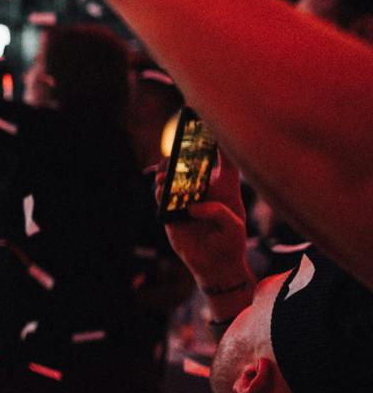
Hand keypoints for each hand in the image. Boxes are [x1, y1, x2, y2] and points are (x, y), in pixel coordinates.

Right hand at [165, 154, 252, 310]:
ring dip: (168, 170)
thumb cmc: (230, 244)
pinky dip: (159, 190)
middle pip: (194, 163)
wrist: (214, 266)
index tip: (212, 126)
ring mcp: (187, 199)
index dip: (221, 143)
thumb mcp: (233, 229)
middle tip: (177, 144)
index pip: (226, 161)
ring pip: (174, 177)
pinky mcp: (172, 211)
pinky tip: (160, 188)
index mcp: (226, 190)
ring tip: (165, 172)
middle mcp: (205, 190)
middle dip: (184, 151)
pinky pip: (162, 195)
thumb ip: (218, 214)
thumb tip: (193, 206)